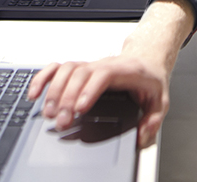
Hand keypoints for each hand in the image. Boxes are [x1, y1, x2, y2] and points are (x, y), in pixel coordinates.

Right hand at [27, 53, 170, 148]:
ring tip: (49, 113)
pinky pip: (58, 68)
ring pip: (67, 70)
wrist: (147, 61)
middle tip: (61, 121)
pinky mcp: (81, 68)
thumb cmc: (151, 80)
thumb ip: (154, 119)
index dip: (89, 90)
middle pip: (80, 74)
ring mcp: (91, 65)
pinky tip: (35, 93)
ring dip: (54, 90)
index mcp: (126, 70)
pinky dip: (43, 78)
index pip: (103, 75)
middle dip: (67, 98)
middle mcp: (105, 64)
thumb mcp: (161, 100)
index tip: (79, 109)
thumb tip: (142, 134)